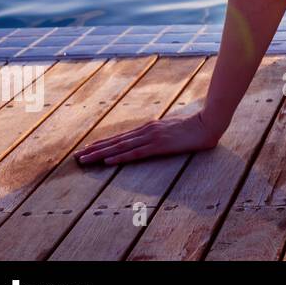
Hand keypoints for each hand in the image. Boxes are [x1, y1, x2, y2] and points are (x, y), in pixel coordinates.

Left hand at [75, 113, 221, 165]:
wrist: (209, 122)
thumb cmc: (194, 127)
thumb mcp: (174, 130)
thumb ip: (161, 134)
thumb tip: (152, 140)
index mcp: (149, 128)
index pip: (121, 138)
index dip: (103, 144)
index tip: (87, 149)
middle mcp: (146, 131)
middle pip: (116, 142)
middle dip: (95, 150)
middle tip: (76, 157)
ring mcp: (152, 137)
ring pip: (121, 147)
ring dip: (101, 154)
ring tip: (85, 160)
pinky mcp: (160, 145)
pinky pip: (136, 153)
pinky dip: (120, 157)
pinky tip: (108, 162)